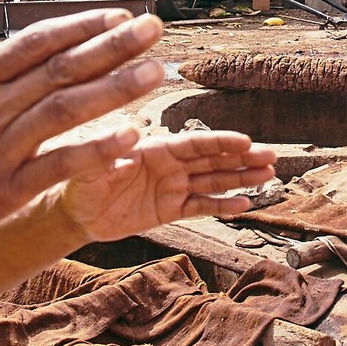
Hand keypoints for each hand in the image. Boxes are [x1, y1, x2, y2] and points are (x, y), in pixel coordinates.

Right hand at [0, 0, 173, 271]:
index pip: (34, 43)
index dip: (80, 26)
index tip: (118, 14)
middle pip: (61, 69)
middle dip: (113, 45)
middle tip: (155, 28)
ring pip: (66, 111)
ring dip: (115, 89)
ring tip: (156, 71)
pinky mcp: (2, 193)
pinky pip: (57, 168)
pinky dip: (95, 152)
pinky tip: (131, 138)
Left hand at [56, 128, 277, 243]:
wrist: (75, 212)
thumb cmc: (78, 181)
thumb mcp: (90, 165)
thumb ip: (108, 151)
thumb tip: (128, 133)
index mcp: (155, 148)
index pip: (194, 144)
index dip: (220, 142)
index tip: (246, 141)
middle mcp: (170, 165)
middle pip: (213, 159)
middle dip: (242, 158)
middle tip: (271, 156)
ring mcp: (173, 187)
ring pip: (214, 181)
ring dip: (241, 178)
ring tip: (269, 175)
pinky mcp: (170, 210)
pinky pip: (201, 206)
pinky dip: (222, 206)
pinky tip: (245, 204)